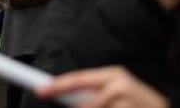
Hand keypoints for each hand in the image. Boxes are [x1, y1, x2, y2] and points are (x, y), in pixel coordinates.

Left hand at [35, 66, 167, 107]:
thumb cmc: (140, 104)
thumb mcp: (118, 93)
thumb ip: (95, 95)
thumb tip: (70, 100)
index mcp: (113, 75)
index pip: (78, 79)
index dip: (57, 85)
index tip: (40, 90)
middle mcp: (120, 85)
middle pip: (85, 105)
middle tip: (90, 107)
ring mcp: (128, 101)